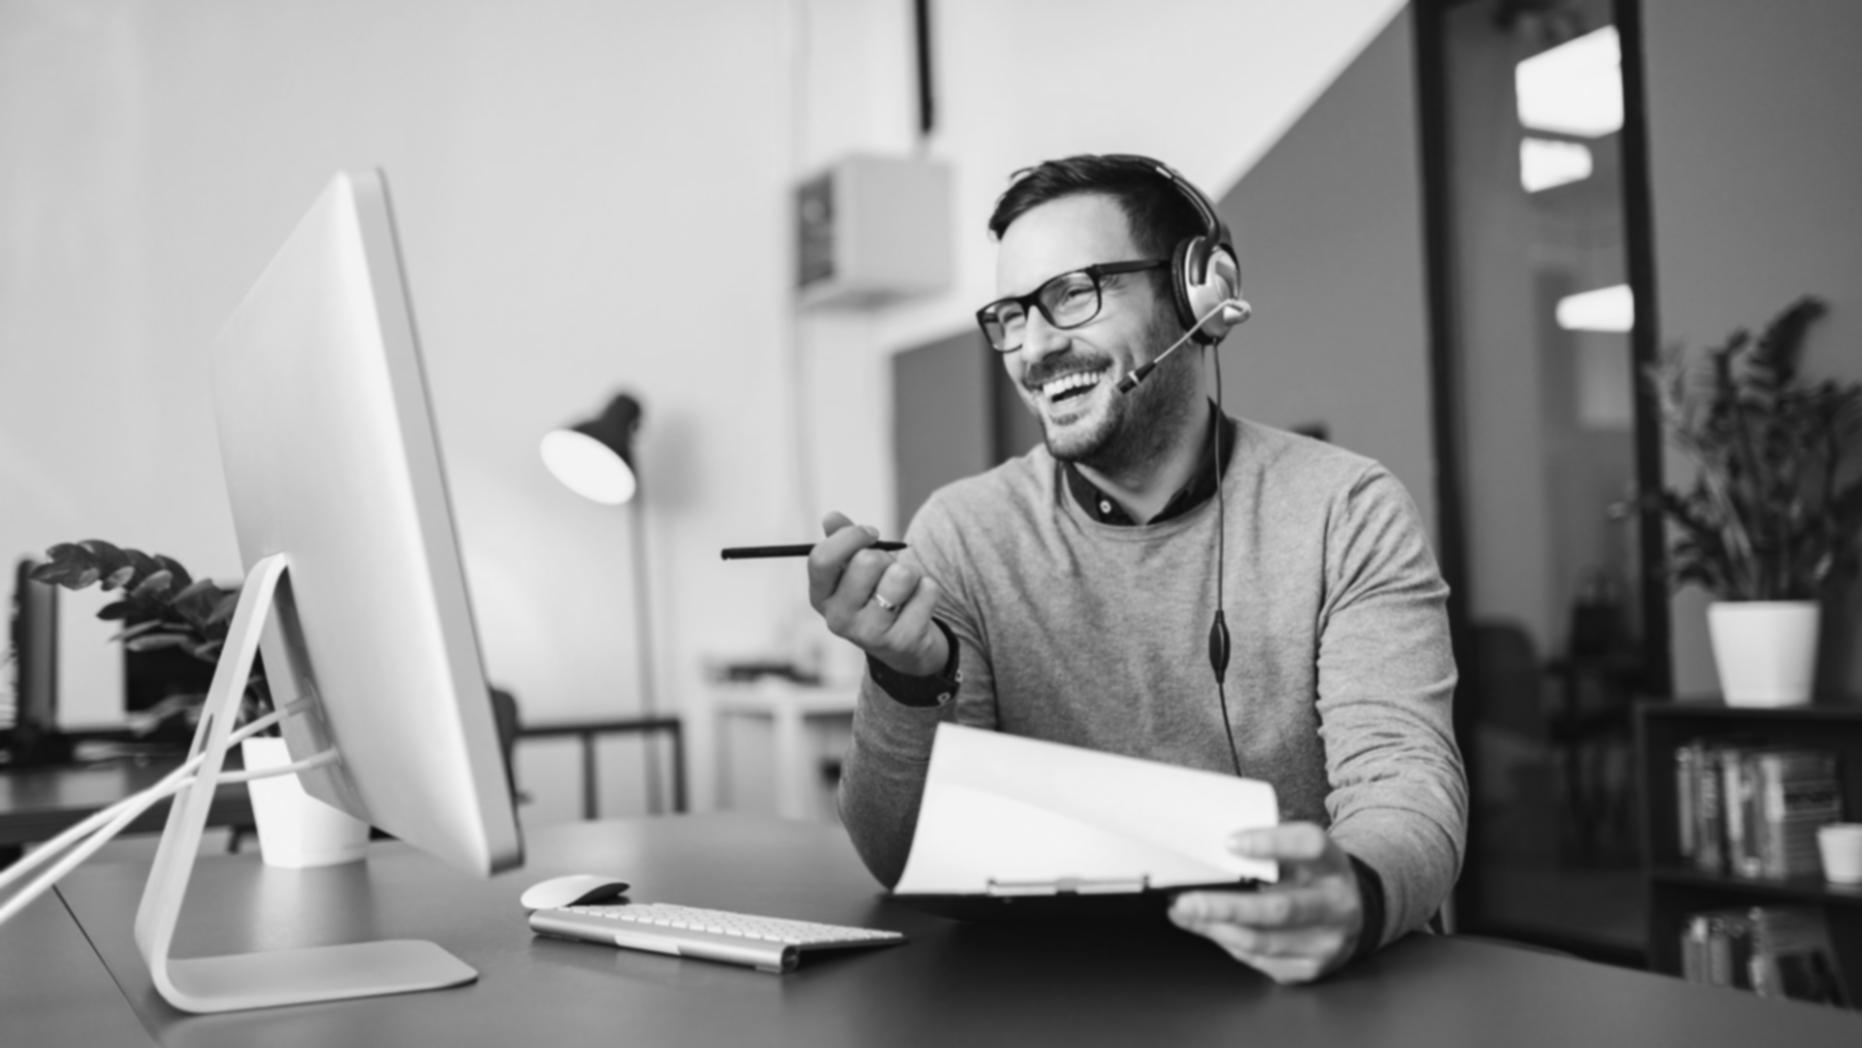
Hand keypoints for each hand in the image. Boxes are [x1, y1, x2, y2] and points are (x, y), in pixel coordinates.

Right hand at [807, 511, 946, 677]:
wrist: (902, 645)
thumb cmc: (875, 594)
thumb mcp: (854, 569)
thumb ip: (843, 541)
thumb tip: (831, 517)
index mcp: (820, 597)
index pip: (822, 558)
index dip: (850, 536)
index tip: (871, 533)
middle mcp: (838, 620)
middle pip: (866, 562)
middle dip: (885, 557)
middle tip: (888, 570)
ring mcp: (869, 635)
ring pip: (901, 575)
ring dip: (910, 572)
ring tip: (904, 587)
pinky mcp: (902, 641)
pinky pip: (927, 590)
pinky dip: (928, 588)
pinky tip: (917, 604)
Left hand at [1167, 823, 1364, 983]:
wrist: (1353, 915)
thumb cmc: (1313, 876)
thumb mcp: (1302, 853)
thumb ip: (1270, 844)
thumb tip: (1213, 841)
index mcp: (1334, 864)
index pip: (1309, 845)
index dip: (1270, 842)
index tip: (1228, 841)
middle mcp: (1337, 905)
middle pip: (1279, 909)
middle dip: (1226, 907)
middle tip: (1186, 900)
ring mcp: (1326, 942)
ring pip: (1263, 941)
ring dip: (1215, 928)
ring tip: (1183, 912)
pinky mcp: (1311, 969)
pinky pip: (1259, 960)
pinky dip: (1226, 942)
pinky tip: (1206, 928)